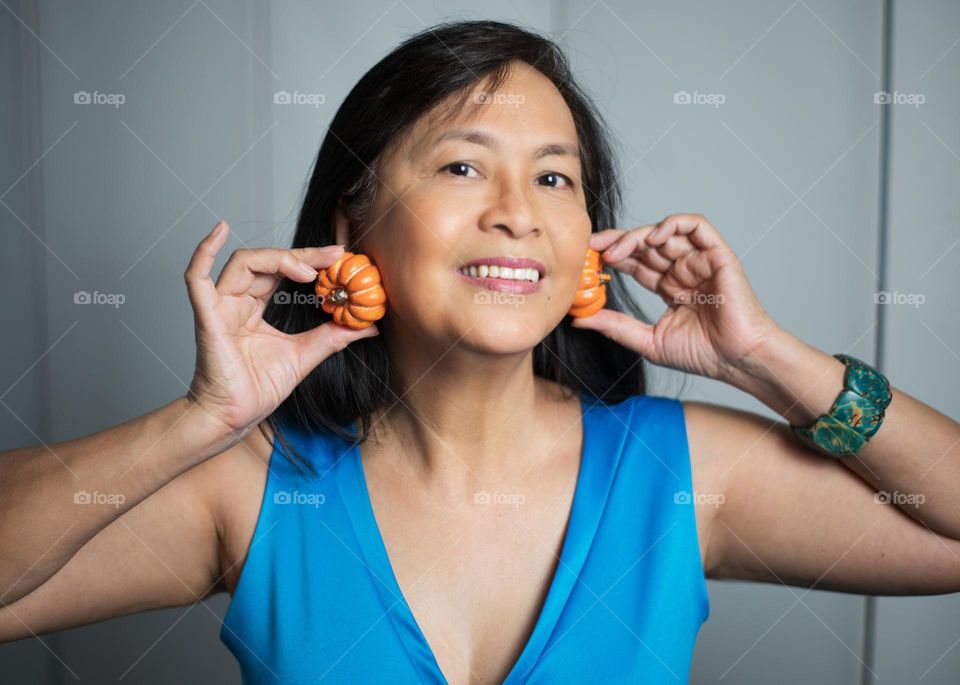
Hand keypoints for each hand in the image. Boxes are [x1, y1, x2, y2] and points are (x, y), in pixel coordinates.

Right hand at [184, 220, 378, 436]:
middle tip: (333, 255)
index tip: (339, 258)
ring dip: (277, 258)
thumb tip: (370, 325)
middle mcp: (236, 302)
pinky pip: (196, 278)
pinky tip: (219, 230)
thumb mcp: (307, 355)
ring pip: (243, 263)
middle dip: (301, 255)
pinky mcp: (207, 317)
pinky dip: (204, 250)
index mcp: (254, 308)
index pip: (282, 271)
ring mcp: (220, 307)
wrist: (234, 417)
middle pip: (266, 261)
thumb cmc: (259, 388)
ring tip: (308, 270)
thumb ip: (334, 336)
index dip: (309, 260)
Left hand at [570, 213, 779, 382]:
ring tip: (615, 250)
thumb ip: (615, 326)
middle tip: (592, 247)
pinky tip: (653, 239)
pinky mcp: (717, 255)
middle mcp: (683, 270)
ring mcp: (699, 261)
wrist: (736, 360)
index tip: (587, 259)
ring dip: (636, 235)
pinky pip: (696, 225)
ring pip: (664, 232)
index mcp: (669, 286)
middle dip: (617, 241)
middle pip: (645, 244)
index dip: (611, 256)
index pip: (635, 262)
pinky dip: (673, 225)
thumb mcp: (647, 340)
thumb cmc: (703, 354)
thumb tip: (579, 320)